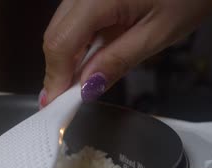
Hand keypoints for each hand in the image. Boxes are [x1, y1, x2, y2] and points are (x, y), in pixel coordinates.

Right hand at [40, 0, 211, 106]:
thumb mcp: (157, 34)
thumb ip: (118, 60)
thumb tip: (86, 88)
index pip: (61, 43)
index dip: (55, 77)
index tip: (55, 104)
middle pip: (54, 34)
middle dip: (58, 69)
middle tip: (67, 97)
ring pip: (60, 27)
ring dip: (67, 57)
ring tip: (81, 80)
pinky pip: (73, 19)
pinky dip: (77, 42)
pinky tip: (91, 56)